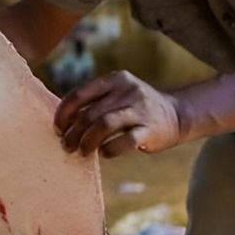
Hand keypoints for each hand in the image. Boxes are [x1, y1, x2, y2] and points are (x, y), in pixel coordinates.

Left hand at [54, 71, 183, 157]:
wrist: (176, 115)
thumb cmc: (135, 109)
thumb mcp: (117, 96)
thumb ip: (94, 103)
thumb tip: (62, 124)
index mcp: (114, 80)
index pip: (79, 94)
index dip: (63, 113)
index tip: (58, 128)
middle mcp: (127, 91)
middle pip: (90, 113)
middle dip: (73, 132)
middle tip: (66, 145)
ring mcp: (140, 109)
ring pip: (104, 125)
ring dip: (87, 141)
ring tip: (81, 152)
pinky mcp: (150, 129)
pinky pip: (125, 141)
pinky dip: (110, 149)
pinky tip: (104, 154)